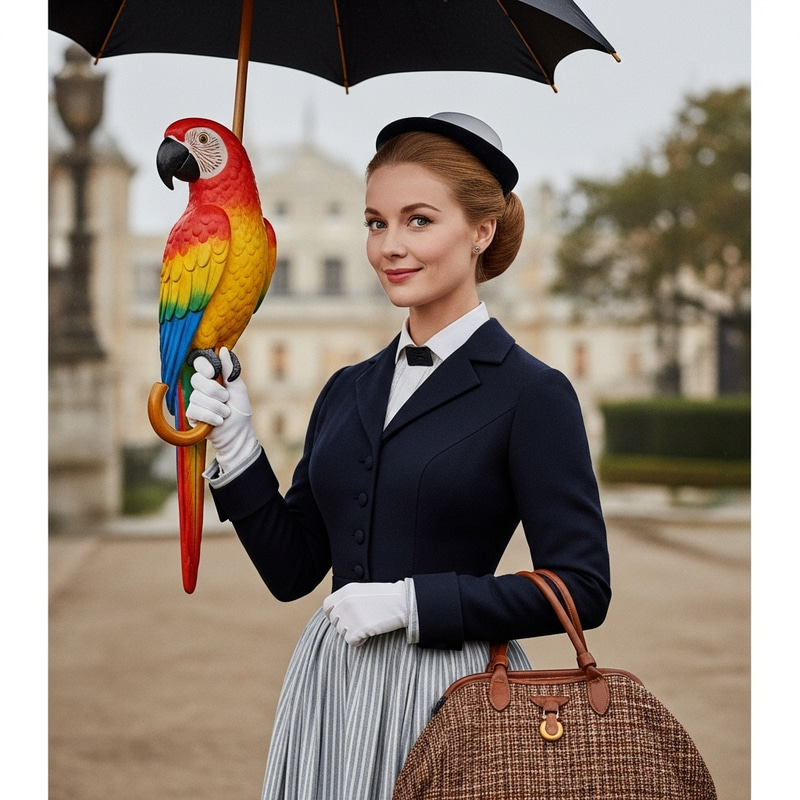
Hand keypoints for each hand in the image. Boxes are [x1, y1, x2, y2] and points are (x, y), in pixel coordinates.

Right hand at [186, 347, 257, 472]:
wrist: (238, 434)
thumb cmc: (240, 410)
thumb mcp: (238, 388)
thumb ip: (229, 370)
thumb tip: (223, 350)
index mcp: (212, 378)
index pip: (199, 363)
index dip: (204, 366)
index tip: (214, 373)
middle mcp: (201, 387)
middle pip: (197, 379)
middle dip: (216, 391)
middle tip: (226, 399)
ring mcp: (194, 401)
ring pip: (197, 397)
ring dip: (217, 407)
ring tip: (225, 413)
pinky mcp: (191, 415)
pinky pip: (194, 410)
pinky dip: (211, 416)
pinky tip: (218, 421)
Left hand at [323, 581, 408, 646]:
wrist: (402, 602)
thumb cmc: (386, 597)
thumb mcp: (362, 591)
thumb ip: (347, 599)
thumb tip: (337, 612)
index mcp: (345, 591)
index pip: (327, 606)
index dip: (333, 614)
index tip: (343, 618)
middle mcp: (344, 603)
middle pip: (335, 621)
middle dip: (345, 625)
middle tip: (360, 622)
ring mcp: (350, 616)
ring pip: (342, 632)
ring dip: (353, 632)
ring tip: (367, 625)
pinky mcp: (358, 629)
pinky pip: (351, 641)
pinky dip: (360, 640)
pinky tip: (369, 633)